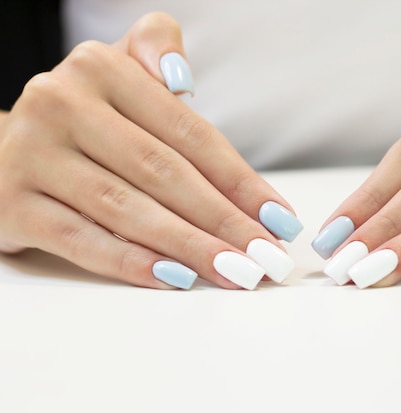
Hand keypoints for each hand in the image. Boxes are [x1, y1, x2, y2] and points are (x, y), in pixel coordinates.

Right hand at [0, 13, 299, 289]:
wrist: (7, 147)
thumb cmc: (85, 117)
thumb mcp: (117, 69)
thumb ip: (155, 49)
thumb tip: (182, 77)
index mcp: (100, 70)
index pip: (189, 133)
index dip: (240, 180)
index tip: (278, 219)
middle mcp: (61, 105)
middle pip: (164, 173)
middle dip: (223, 220)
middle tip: (265, 255)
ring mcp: (31, 156)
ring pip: (127, 209)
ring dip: (189, 247)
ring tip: (235, 272)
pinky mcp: (12, 205)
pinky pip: (82, 240)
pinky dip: (132, 263)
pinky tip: (176, 279)